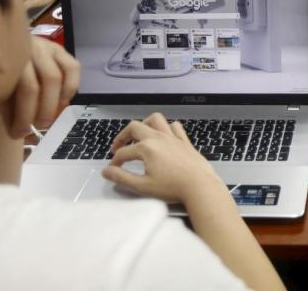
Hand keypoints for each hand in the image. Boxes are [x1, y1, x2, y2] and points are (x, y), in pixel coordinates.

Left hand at [3, 36, 79, 138]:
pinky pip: (72, 68)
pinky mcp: (59, 48)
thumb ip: (6, 103)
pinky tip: (63, 101)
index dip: (22, 116)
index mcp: (8, 57)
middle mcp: (29, 48)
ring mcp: (45, 46)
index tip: (18, 134)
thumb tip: (16, 130)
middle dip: (40, 112)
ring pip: (57, 77)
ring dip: (55, 103)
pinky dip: (70, 88)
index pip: (22, 89)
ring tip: (49, 118)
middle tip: (36, 128)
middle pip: (41, 84)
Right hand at [103, 114, 227, 204]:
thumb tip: (107, 172)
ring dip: (144, 124)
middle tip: (118, 147)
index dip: (115, 161)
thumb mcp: (142, 186)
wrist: (200, 186)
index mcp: (147, 148)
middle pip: (134, 127)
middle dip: (123, 136)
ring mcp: (173, 137)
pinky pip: (174, 127)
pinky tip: (164, 136)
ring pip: (155, 120)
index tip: (113, 169)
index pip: (124, 152)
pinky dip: (167, 128)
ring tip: (139, 135)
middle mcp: (159, 138)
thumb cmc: (173, 188)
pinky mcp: (184, 141)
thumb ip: (122, 178)